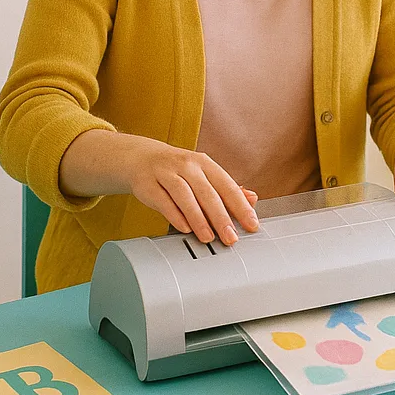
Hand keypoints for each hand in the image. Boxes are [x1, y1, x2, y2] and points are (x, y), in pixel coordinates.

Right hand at [122, 139, 259, 245]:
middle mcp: (187, 165)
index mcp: (204, 163)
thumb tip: (252, 199)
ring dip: (199, 218)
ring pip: (185, 196)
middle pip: (207, 192)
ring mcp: (167, 173)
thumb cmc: (178, 169)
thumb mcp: (203, 174)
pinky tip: (185, 228)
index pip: (227, 185)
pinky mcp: (149, 184)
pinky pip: (164, 201)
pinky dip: (175, 215)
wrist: (142, 157)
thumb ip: (226, 188)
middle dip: (221, 217)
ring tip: (208, 237)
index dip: (240, 206)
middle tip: (231, 237)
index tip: (251, 223)